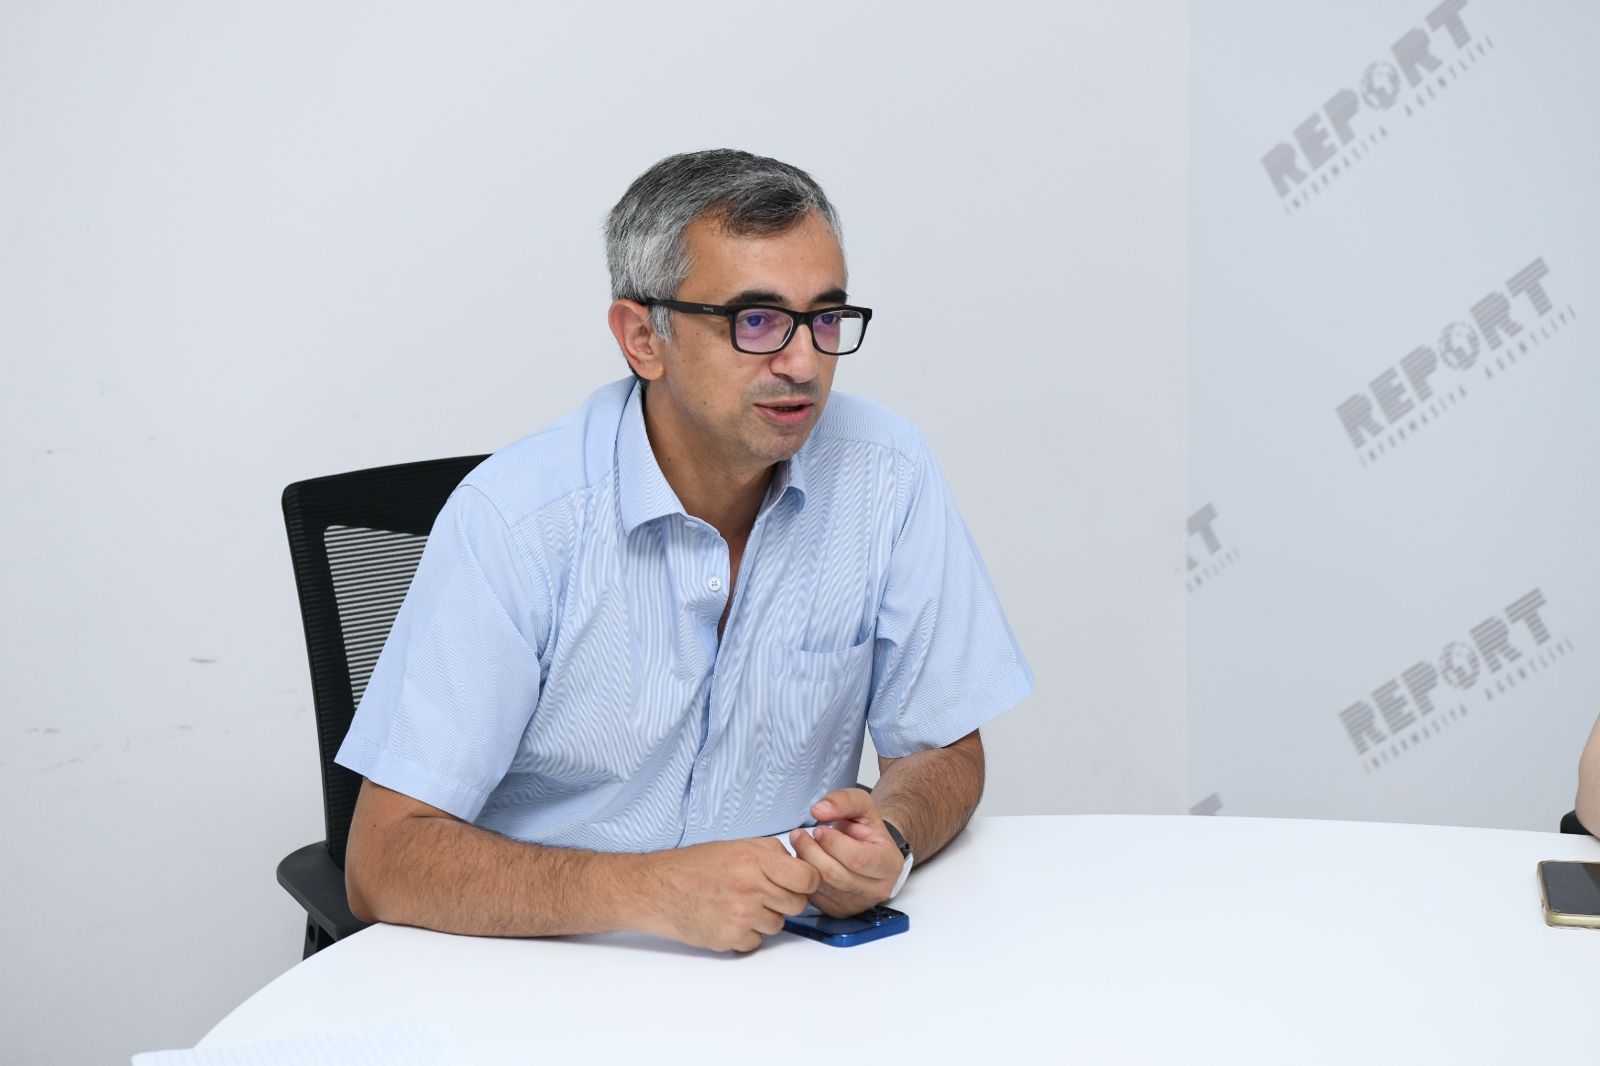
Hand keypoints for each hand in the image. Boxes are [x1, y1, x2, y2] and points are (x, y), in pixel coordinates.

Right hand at [639, 838, 820, 952]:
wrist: (656, 889)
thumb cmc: (693, 866)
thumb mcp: (735, 846)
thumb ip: (770, 853)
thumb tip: (797, 865)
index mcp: (754, 860)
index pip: (808, 878)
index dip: (808, 881)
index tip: (800, 882)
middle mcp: (751, 888)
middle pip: (797, 904)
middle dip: (785, 899)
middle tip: (764, 892)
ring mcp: (741, 916)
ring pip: (778, 925)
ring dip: (765, 917)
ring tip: (739, 904)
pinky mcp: (730, 938)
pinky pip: (756, 941)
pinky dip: (746, 934)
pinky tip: (727, 918)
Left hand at [789, 788, 905, 917]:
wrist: (870, 850)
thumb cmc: (867, 830)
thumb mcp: (862, 804)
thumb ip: (843, 801)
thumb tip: (820, 810)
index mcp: (889, 863)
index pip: (857, 858)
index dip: (833, 842)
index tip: (819, 828)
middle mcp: (877, 889)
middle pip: (836, 874)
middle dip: (811, 851)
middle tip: (799, 835)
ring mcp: (858, 903)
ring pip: (822, 886)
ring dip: (805, 863)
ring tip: (800, 844)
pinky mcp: (840, 911)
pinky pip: (814, 897)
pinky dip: (804, 878)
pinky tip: (805, 862)